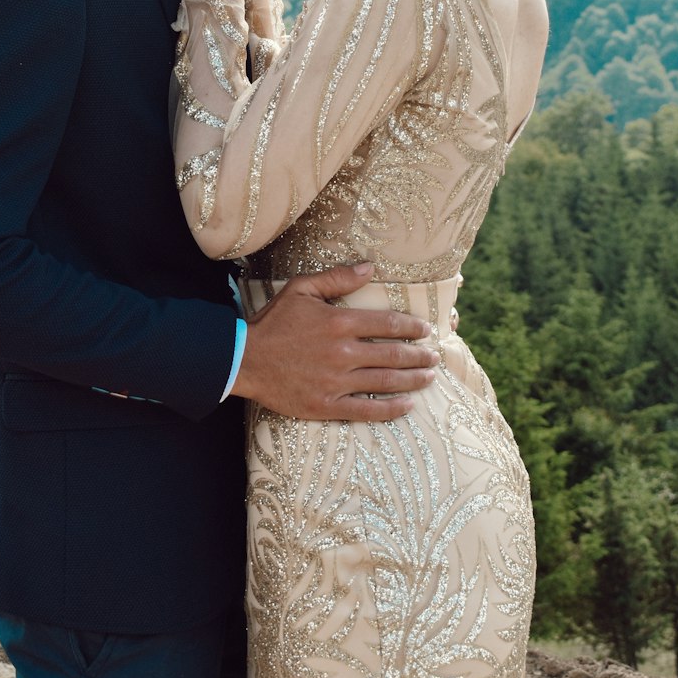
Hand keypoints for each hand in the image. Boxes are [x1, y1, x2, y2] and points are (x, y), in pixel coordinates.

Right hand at [232, 264, 439, 422]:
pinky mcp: (326, 405)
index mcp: (339, 322)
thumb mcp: (301, 289)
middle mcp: (342, 352)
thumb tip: (369, 267)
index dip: (411, 327)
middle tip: (434, 356)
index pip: (387, 324)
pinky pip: (366, 410)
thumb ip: (337, 278)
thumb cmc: (272, 322)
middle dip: (419, 355)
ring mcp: (336, 382)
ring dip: (412, 380)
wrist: (243, 360)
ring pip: (385, 382)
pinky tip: (408, 405)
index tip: (425, 330)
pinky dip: (391, 409)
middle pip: (392, 354)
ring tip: (429, 377)